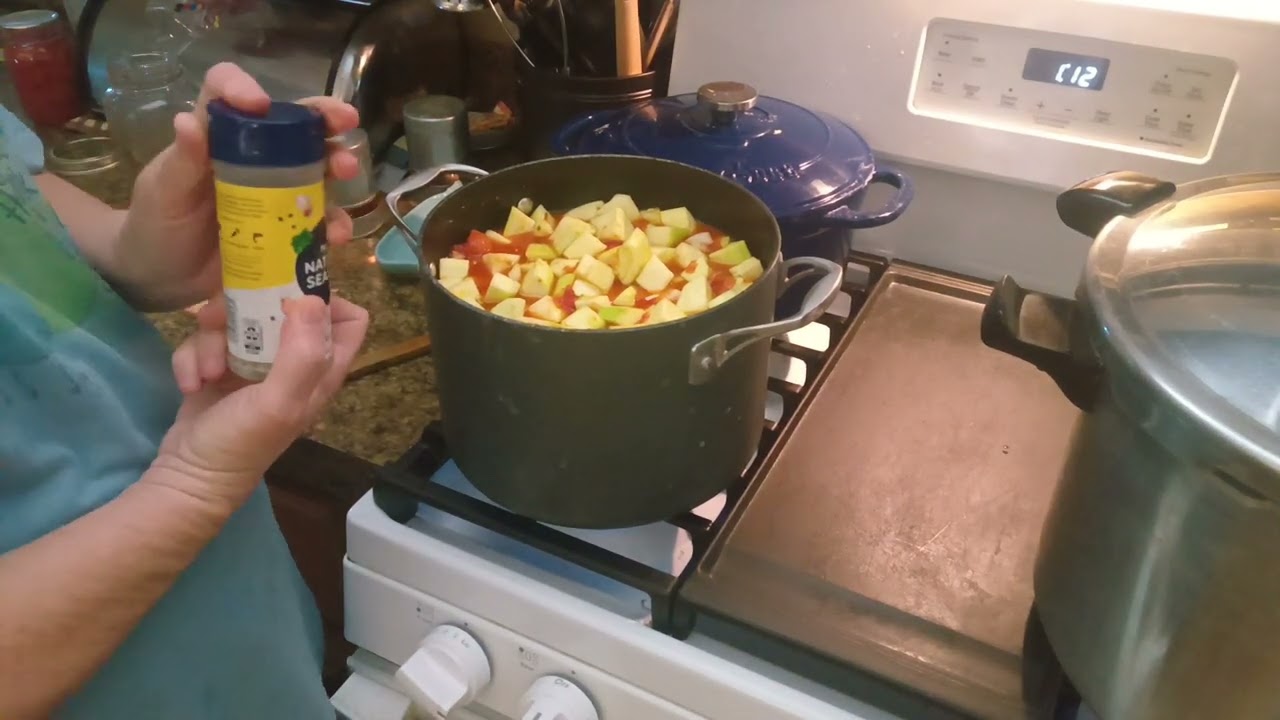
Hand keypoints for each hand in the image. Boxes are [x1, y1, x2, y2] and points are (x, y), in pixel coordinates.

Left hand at [119, 62, 359, 309]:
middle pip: (290, 125)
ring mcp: (271, 192)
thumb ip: (180, 162)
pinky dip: (333, 223)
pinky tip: (337, 235)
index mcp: (212, 138)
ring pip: (313, 167)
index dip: (243, 87)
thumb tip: (187, 120)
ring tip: (348, 173)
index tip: (261, 103)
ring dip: (337, 165)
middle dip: (323, 119)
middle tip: (347, 124)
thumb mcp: (163, 194)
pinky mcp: (284, 227)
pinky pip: (316, 220)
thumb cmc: (154, 227)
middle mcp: (248, 157)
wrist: (161, 280)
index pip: (224, 91)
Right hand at [148, 295, 368, 512]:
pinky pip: (206, 338)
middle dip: (251, 308)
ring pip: (238, 318)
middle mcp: (292, 360)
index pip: (349, 319)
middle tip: (225, 320)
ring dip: (213, 340)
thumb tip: (313, 300)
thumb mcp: (279, 402)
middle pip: (284, 305)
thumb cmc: (242, 444)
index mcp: (321, 368)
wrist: (189, 476)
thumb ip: (301, 355)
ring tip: (207, 371)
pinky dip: (194, 357)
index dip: (328, 299)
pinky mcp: (218, 364)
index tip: (291, 291)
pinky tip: (190, 383)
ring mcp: (254, 361)